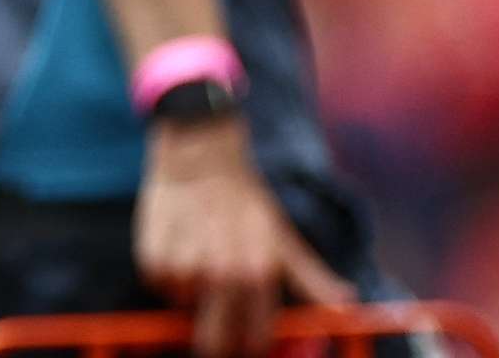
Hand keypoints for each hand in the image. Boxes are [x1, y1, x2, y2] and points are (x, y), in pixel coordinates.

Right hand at [138, 117, 352, 357]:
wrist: (200, 160)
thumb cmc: (247, 203)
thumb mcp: (284, 240)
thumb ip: (313, 280)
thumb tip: (346, 305)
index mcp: (257, 275)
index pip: (254, 339)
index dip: (251, 346)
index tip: (246, 342)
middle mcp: (221, 275)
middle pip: (214, 341)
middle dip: (217, 342)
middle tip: (216, 330)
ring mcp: (184, 267)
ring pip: (183, 308)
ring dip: (189, 295)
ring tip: (199, 263)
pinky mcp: (152, 256)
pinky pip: (158, 286)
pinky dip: (166, 276)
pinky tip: (179, 249)